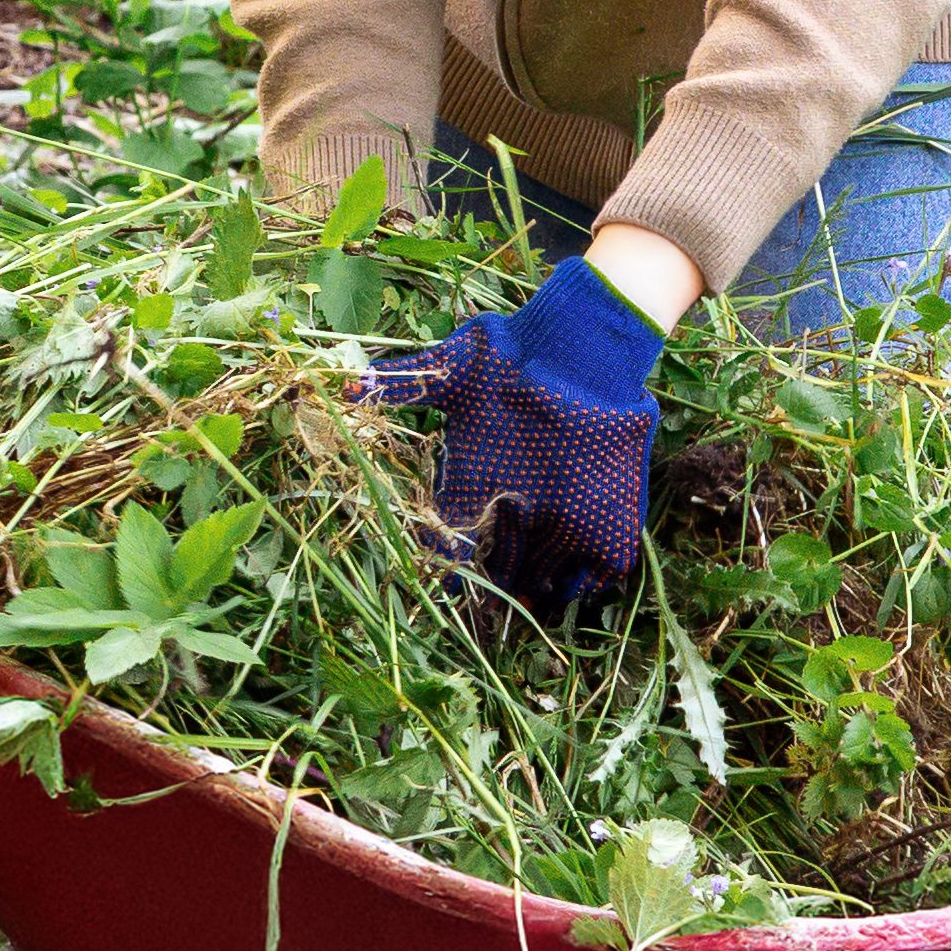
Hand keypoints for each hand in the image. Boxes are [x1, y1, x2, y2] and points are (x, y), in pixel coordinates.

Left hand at [360, 259, 677, 609]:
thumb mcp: (448, 369)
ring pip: (540, 582)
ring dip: (527, 591)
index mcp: (473, 484)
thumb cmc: (511, 357)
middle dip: (486, 592)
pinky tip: (563, 586)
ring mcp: (567, 520)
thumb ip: (396, 385)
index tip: (442, 581)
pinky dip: (579, 585)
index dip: (443, 568)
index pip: (447, 550)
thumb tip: (341, 386)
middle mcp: (517, 513)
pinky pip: (595, 576)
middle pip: (495, 576)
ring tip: (520, 600)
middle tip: (481, 604)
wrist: (582, 346)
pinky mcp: (609, 521)